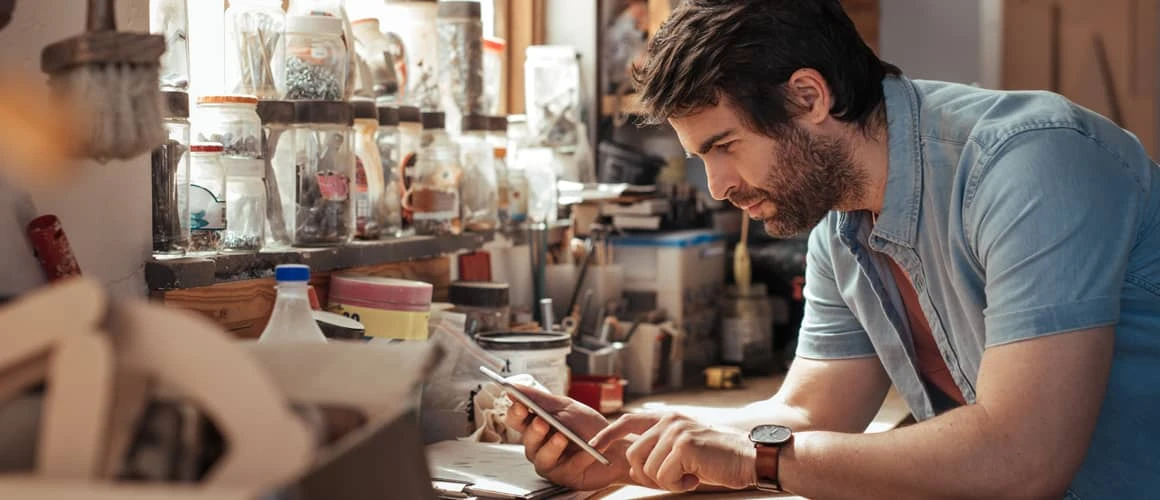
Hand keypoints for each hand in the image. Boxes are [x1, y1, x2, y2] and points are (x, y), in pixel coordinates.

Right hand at [504, 384, 634, 490]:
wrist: (615, 445)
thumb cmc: (588, 426)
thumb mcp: (566, 407)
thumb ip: (540, 399)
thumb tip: (514, 387)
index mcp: (535, 426)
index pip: (517, 420)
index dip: (515, 413)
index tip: (519, 405)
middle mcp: (539, 446)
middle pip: (527, 440)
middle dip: (534, 431)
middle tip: (541, 422)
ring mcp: (550, 463)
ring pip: (542, 458)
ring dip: (552, 447)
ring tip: (561, 437)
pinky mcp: (565, 477)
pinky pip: (568, 467)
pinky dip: (580, 457)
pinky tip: (589, 449)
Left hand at [590, 412, 755, 492]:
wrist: (749, 459)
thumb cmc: (717, 459)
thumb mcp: (684, 446)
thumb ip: (660, 446)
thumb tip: (632, 461)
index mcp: (667, 418)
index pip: (628, 422)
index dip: (607, 435)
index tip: (593, 447)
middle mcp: (669, 420)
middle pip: (634, 454)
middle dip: (647, 475)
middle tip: (673, 479)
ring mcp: (676, 431)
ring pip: (648, 469)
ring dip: (667, 481)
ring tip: (689, 476)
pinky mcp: (684, 445)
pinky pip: (664, 476)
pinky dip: (679, 484)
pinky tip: (696, 477)